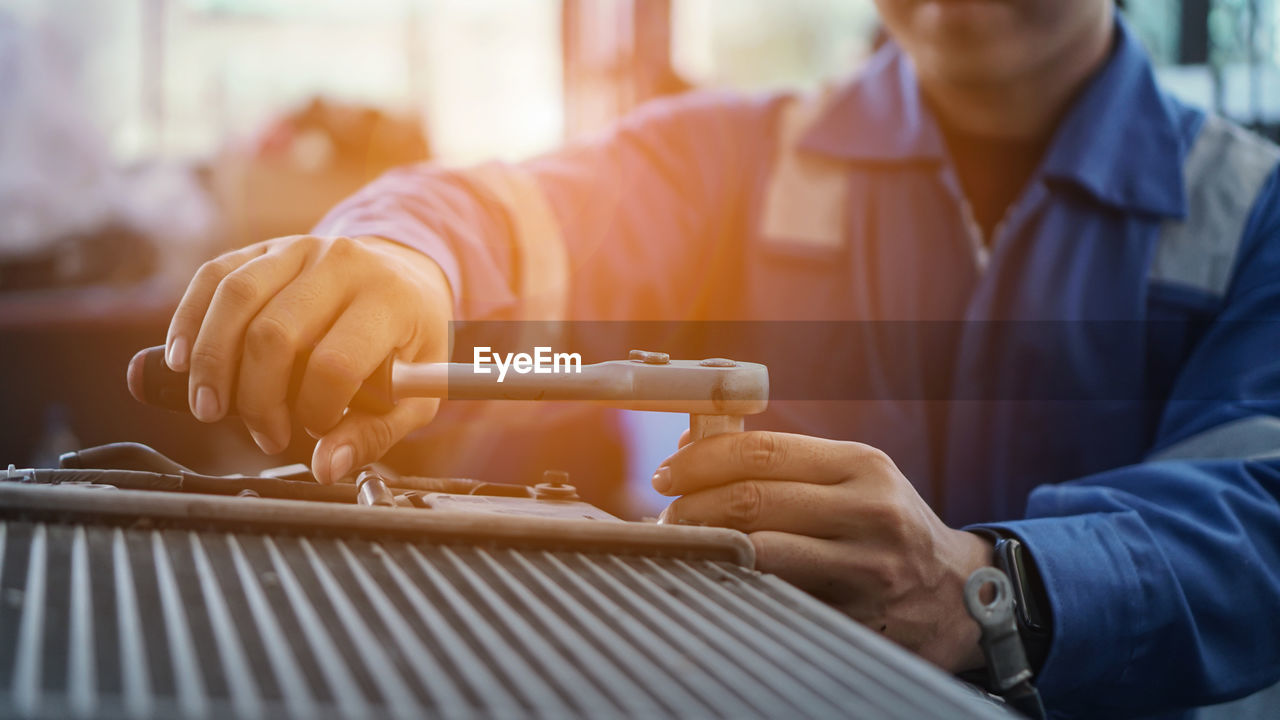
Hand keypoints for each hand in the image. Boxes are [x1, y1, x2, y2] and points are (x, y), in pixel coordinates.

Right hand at [164, 235, 451, 482]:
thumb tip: (327, 466)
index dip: (316, 408)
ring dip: (211, 363)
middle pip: (275, 334)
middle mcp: (345, 265)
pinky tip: (182, 361)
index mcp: (390, 301)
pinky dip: (189, 320)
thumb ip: (376, 433)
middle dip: (258, 398)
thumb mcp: (418, 393)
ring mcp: (302, 249)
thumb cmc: (409, 340)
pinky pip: (215, 276)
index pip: (336, 361)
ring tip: (210, 408)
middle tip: (266, 434)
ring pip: (236, 300)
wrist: (406, 276)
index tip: (316, 430)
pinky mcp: (268, 247)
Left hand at [654, 431, 992, 671]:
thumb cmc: (887, 527)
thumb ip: (783, 463)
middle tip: (665, 516)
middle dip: (692, 508)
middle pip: (754, 500)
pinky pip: (777, 596)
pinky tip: (715, 578)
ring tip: (681, 546)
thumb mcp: (853, 479)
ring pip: (759, 552)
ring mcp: (864, 568)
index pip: (762, 452)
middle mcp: (869, 511)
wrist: (958, 594)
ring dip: (705, 548)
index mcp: (862, 465)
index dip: (701, 461)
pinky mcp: (856, 616)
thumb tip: (693, 446)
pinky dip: (734, 585)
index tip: (667, 474)